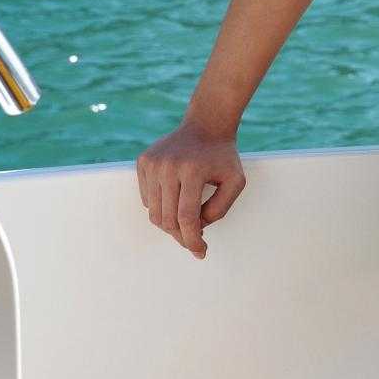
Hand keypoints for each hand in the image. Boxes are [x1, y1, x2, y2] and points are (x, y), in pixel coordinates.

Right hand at [136, 117, 246, 259]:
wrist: (206, 126)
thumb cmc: (223, 156)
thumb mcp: (235, 181)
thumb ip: (220, 209)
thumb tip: (197, 227)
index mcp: (192, 170)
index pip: (186, 217)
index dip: (192, 240)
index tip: (200, 252)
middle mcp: (168, 166)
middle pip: (168, 219)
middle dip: (182, 236)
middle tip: (195, 240)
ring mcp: (152, 163)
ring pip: (155, 212)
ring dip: (170, 224)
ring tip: (187, 220)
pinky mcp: (143, 162)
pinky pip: (147, 198)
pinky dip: (161, 207)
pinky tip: (176, 199)